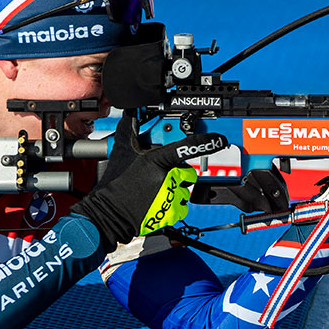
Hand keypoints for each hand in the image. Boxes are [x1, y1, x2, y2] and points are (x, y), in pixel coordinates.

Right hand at [70, 115, 223, 249]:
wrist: (108, 214)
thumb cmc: (114, 184)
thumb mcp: (121, 151)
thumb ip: (131, 130)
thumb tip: (134, 114)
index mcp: (155, 161)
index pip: (186, 147)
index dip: (206, 142)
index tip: (219, 139)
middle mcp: (166, 178)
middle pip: (187, 172)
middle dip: (178, 173)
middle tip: (159, 176)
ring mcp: (169, 198)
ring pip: (185, 190)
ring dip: (175, 189)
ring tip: (155, 191)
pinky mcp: (170, 214)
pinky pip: (182, 205)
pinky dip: (173, 204)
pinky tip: (157, 202)